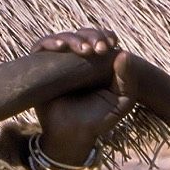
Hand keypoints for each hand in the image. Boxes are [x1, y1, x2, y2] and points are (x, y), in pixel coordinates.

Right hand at [31, 28, 136, 164]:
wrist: (72, 134)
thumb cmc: (98, 118)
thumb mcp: (121, 101)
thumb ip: (128, 80)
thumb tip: (123, 52)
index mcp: (98, 62)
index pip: (101, 39)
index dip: (105, 35)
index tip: (111, 43)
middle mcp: (77, 58)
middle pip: (84, 34)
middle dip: (93, 36)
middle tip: (99, 48)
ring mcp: (59, 61)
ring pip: (65, 38)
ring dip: (75, 39)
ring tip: (85, 50)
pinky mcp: (41, 65)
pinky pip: (42, 46)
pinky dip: (51, 42)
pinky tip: (61, 47)